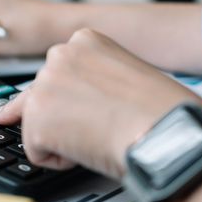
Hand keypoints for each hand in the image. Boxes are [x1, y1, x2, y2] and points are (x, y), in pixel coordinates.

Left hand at [0, 29, 201, 178]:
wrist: (166, 130)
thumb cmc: (162, 109)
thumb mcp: (127, 71)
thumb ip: (95, 76)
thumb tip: (75, 99)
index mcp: (84, 40)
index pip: (59, 74)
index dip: (78, 100)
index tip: (99, 107)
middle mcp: (58, 55)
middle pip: (43, 97)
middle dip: (64, 117)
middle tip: (101, 125)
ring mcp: (43, 87)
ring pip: (37, 123)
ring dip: (62, 137)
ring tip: (98, 135)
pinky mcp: (36, 120)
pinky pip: (37, 152)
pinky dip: (61, 161)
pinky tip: (90, 149)